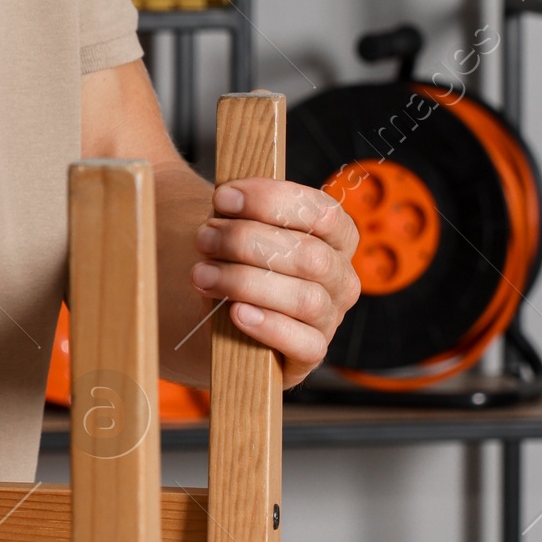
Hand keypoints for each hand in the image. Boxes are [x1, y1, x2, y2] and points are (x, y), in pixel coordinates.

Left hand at [190, 179, 360, 388]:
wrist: (216, 318)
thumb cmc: (233, 262)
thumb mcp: (235, 229)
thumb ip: (236, 208)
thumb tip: (211, 188)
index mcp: (333, 238)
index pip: (322, 212)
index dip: (271, 200)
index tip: (223, 197)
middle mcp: (340, 277)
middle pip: (310, 255)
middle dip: (248, 242)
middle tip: (203, 238)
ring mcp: (329, 317)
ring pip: (306, 299)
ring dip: (246, 282)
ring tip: (202, 275)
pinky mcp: (311, 353)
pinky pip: (305, 344)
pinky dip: (269, 326)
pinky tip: (236, 313)